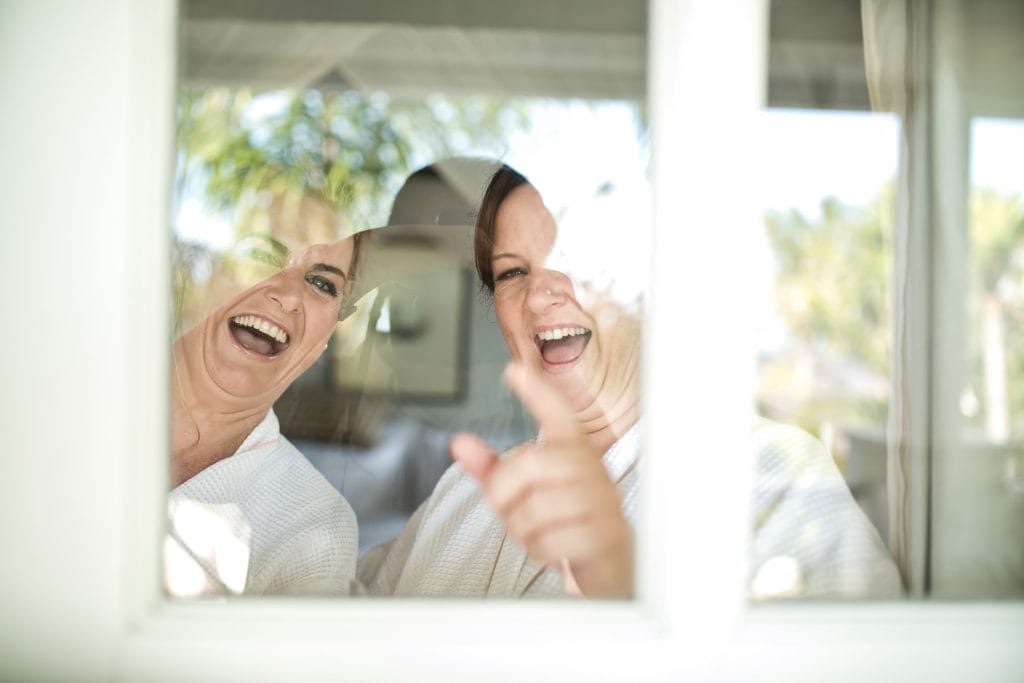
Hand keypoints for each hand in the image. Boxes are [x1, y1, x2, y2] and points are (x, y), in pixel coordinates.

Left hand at [450, 362, 633, 597]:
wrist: (611, 569)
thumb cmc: (565, 524)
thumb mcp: (524, 495)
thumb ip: (492, 470)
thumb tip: (458, 443)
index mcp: (574, 451)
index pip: (557, 414)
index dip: (537, 392)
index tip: (514, 371)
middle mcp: (593, 470)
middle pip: (529, 466)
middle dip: (504, 495)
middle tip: (509, 511)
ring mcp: (604, 502)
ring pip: (537, 508)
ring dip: (523, 530)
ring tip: (536, 533)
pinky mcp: (608, 535)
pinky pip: (553, 540)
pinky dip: (541, 551)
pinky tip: (552, 549)